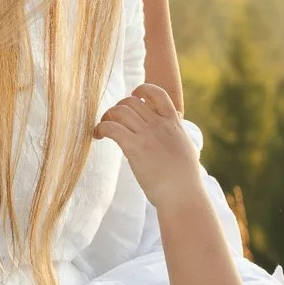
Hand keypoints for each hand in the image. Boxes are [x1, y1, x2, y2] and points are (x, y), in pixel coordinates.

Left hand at [94, 82, 195, 201]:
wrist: (182, 194)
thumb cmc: (184, 178)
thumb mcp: (185, 146)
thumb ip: (176, 131)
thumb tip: (176, 120)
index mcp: (173, 123)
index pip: (157, 93)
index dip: (142, 90)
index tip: (133, 96)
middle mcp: (159, 125)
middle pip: (131, 101)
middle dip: (118, 107)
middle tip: (112, 120)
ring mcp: (147, 135)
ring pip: (119, 111)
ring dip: (106, 116)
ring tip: (102, 128)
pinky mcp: (134, 148)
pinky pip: (111, 127)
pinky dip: (100, 128)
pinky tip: (98, 135)